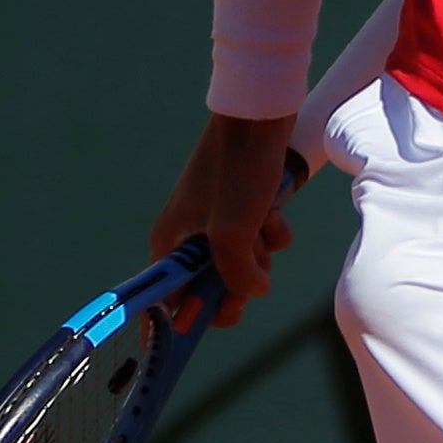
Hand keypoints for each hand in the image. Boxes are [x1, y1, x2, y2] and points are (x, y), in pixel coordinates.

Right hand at [149, 110, 297, 326]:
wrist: (260, 116)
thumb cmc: (237, 169)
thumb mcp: (232, 231)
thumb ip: (236, 273)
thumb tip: (252, 291)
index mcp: (170, 243)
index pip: (168, 299)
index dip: (188, 318)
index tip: (212, 326)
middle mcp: (189, 234)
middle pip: (212, 285)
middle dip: (238, 284)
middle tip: (255, 281)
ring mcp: (217, 219)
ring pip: (243, 261)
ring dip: (261, 254)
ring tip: (265, 229)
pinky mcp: (244, 205)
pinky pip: (260, 237)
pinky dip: (272, 231)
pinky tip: (275, 213)